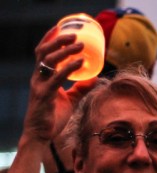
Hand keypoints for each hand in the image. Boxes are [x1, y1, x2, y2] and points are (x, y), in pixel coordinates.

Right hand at [23, 27, 85, 145]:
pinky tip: (80, 62)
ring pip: (48, 61)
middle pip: (44, 52)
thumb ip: (81, 88)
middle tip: (74, 34)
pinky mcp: (44, 95)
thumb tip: (96, 77)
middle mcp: (38, 78)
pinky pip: (56, 77)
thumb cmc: (54, 117)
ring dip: (65, 50)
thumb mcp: (71, 100)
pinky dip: (69, 68)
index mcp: (42, 77)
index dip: (51, 40)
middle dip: (58, 40)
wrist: (41, 135)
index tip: (62, 29)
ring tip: (80, 45)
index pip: (43, 53)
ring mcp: (39, 85)